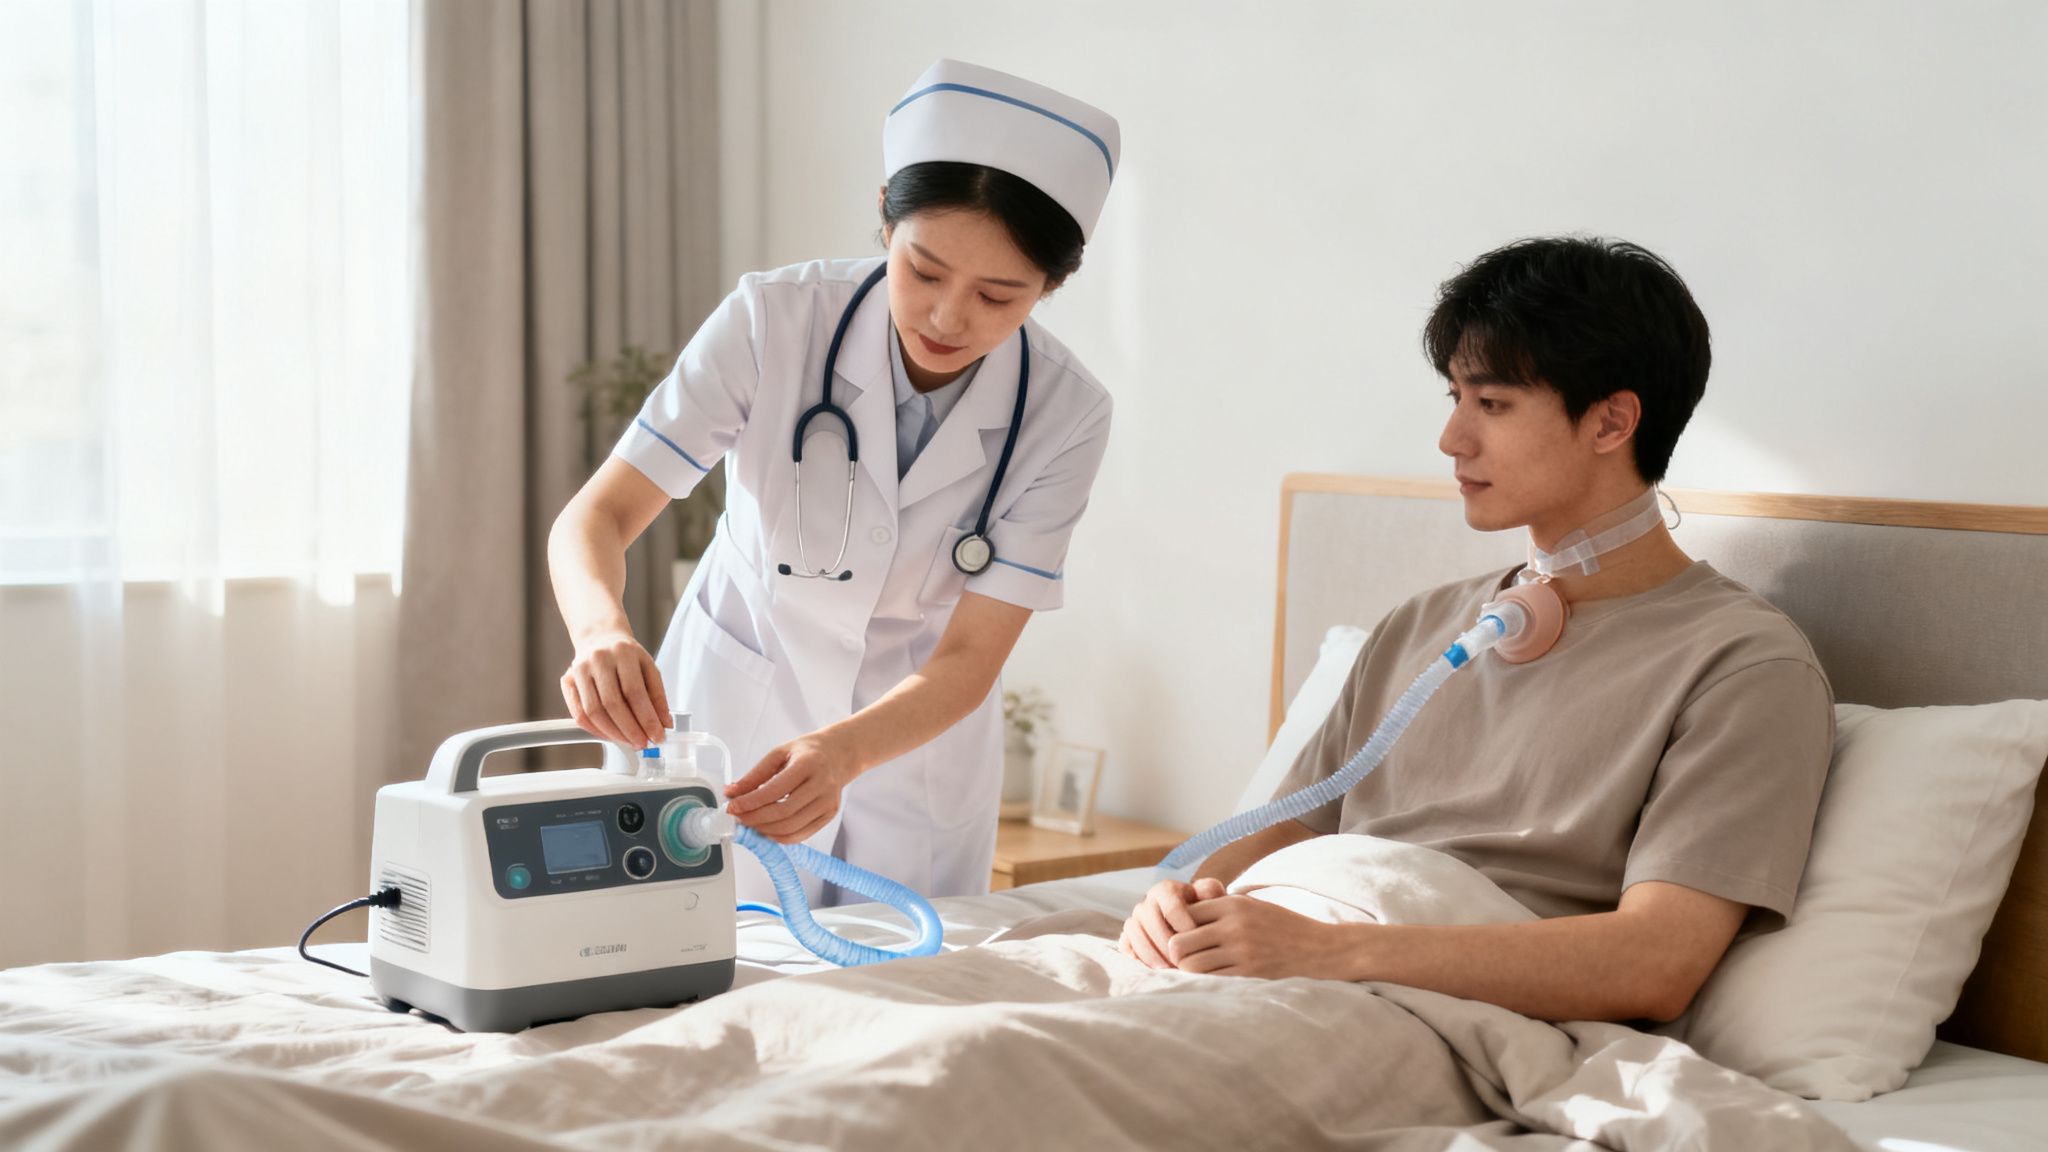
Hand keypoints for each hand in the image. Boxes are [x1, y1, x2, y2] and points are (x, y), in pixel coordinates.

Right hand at [561, 629, 669, 747]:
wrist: (600, 638)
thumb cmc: (626, 656)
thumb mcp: (648, 668)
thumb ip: (658, 696)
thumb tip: (664, 725)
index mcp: (623, 652)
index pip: (635, 692)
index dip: (647, 718)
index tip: (658, 735)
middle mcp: (598, 659)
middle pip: (612, 703)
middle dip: (630, 730)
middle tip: (642, 743)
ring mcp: (579, 670)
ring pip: (593, 711)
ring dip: (613, 733)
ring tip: (629, 742)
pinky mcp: (567, 681)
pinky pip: (578, 714)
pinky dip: (595, 730)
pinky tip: (610, 736)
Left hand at [723, 731, 861, 842]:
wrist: (839, 755)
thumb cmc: (808, 752)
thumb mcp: (779, 753)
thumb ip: (755, 774)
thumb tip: (732, 793)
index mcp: (809, 764)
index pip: (775, 790)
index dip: (750, 802)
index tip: (732, 807)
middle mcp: (822, 785)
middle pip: (783, 812)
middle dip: (754, 818)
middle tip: (738, 817)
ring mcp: (828, 803)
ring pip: (791, 828)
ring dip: (765, 830)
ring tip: (750, 823)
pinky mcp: (829, 815)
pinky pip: (801, 835)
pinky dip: (779, 837)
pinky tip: (767, 829)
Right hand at [1119, 877, 1227, 968]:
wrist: (1193, 926)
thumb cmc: (1205, 914)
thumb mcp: (1212, 900)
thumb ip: (1211, 891)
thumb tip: (1205, 891)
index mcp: (1165, 889)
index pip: (1172, 907)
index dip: (1184, 926)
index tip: (1198, 942)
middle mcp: (1147, 902)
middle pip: (1149, 920)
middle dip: (1165, 943)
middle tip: (1182, 961)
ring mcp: (1135, 920)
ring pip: (1135, 933)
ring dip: (1151, 953)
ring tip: (1168, 969)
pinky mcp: (1128, 937)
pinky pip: (1125, 946)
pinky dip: (1137, 958)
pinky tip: (1154, 971)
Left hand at [1166, 894, 1355, 979]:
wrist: (1317, 947)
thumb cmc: (1280, 925)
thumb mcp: (1251, 905)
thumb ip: (1220, 908)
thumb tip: (1182, 913)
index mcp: (1232, 905)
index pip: (1184, 915)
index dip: (1177, 927)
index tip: (1179, 936)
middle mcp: (1233, 926)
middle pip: (1179, 942)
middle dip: (1175, 953)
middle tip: (1179, 959)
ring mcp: (1241, 951)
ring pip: (1191, 966)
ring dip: (1188, 970)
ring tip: (1194, 970)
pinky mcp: (1249, 974)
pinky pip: (1212, 980)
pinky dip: (1205, 982)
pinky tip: (1209, 980)